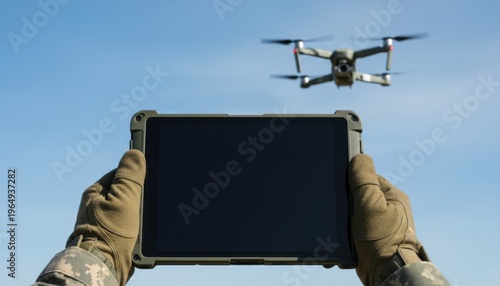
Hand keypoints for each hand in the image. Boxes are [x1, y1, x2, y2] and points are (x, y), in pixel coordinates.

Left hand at [67, 150, 145, 285]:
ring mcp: (105, 223)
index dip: (136, 172)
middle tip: (154, 197)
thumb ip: (129, 175)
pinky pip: (131, 226)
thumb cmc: (109, 232)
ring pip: (130, 210)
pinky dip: (140, 227)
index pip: (119, 173)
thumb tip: (134, 152)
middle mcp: (97, 207)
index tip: (151, 171)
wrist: (103, 267)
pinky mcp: (113, 238)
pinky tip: (147, 231)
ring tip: (150, 217)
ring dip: (141, 212)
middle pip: (125, 191)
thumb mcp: (123, 198)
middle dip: (140, 194)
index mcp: (95, 193)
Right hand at [348, 154, 427, 285]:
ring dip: (342, 223)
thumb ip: (363, 178)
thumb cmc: (381, 239)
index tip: (339, 187)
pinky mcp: (371, 240)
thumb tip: (359, 156)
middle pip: (356, 195)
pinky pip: (352, 232)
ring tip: (342, 232)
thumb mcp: (369, 203)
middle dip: (344, 204)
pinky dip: (344, 237)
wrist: (386, 274)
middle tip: (340, 214)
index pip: (366, 177)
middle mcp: (388, 208)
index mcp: (392, 195)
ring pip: (351, 214)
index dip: (350, 180)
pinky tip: (341, 243)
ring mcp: (380, 225)